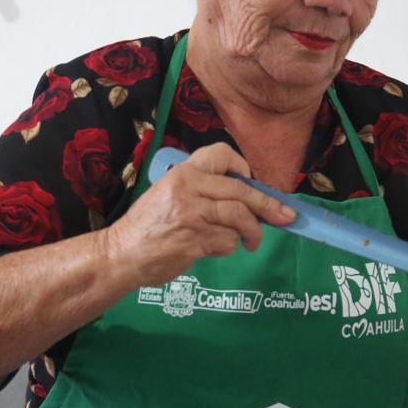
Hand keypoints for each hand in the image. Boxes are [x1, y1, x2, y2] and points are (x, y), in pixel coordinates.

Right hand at [104, 143, 295, 288]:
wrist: (121, 254)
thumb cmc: (149, 225)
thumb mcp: (169, 193)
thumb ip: (203, 190)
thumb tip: (248, 198)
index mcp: (182, 172)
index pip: (221, 154)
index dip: (242, 167)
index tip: (252, 181)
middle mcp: (188, 187)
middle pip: (241, 191)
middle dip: (269, 205)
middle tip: (286, 216)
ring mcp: (191, 214)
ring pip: (239, 217)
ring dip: (252, 233)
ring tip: (252, 242)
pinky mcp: (194, 240)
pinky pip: (227, 241)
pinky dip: (229, 247)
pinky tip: (216, 249)